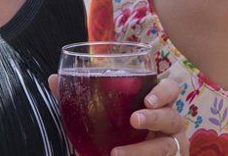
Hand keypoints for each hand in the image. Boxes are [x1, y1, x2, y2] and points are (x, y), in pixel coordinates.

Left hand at [47, 75, 188, 155]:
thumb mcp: (97, 119)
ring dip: (143, 150)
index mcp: (155, 105)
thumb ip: (79, 99)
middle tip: (134, 120)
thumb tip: (53, 79)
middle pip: (173, 115)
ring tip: (116, 154)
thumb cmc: (115, 135)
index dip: (164, 91)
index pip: (170, 89)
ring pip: (167, 146)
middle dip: (155, 117)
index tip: (147, 98)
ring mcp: (171, 146)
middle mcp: (168, 123)